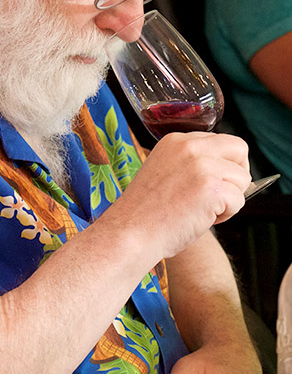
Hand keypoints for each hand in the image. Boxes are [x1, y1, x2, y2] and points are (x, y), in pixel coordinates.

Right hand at [104, 131, 250, 260]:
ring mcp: (201, 165)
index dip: (220, 165)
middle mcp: (189, 146)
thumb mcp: (164, 172)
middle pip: (238, 148)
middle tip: (220, 195)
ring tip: (202, 210)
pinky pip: (239, 200)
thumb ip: (191, 164)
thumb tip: (228, 171)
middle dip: (236, 174)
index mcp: (175, 140)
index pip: (218, 141)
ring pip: (242, 177)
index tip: (206, 184)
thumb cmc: (146, 212)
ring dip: (230, 198)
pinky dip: (226, 215)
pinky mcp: (211, 187)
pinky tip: (201, 219)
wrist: (131, 232)